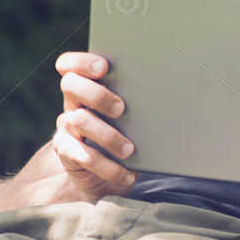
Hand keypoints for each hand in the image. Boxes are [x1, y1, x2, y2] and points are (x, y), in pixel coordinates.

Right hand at [52, 51, 137, 197]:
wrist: (106, 177)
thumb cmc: (126, 136)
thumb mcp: (132, 116)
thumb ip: (138, 100)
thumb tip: (172, 91)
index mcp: (87, 87)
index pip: (69, 65)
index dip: (81, 62)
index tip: (103, 67)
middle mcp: (73, 104)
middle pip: (70, 85)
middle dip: (97, 94)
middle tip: (121, 109)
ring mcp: (68, 128)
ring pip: (78, 120)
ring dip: (107, 135)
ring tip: (129, 149)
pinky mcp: (68, 153)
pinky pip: (83, 156)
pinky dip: (108, 167)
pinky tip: (127, 174)